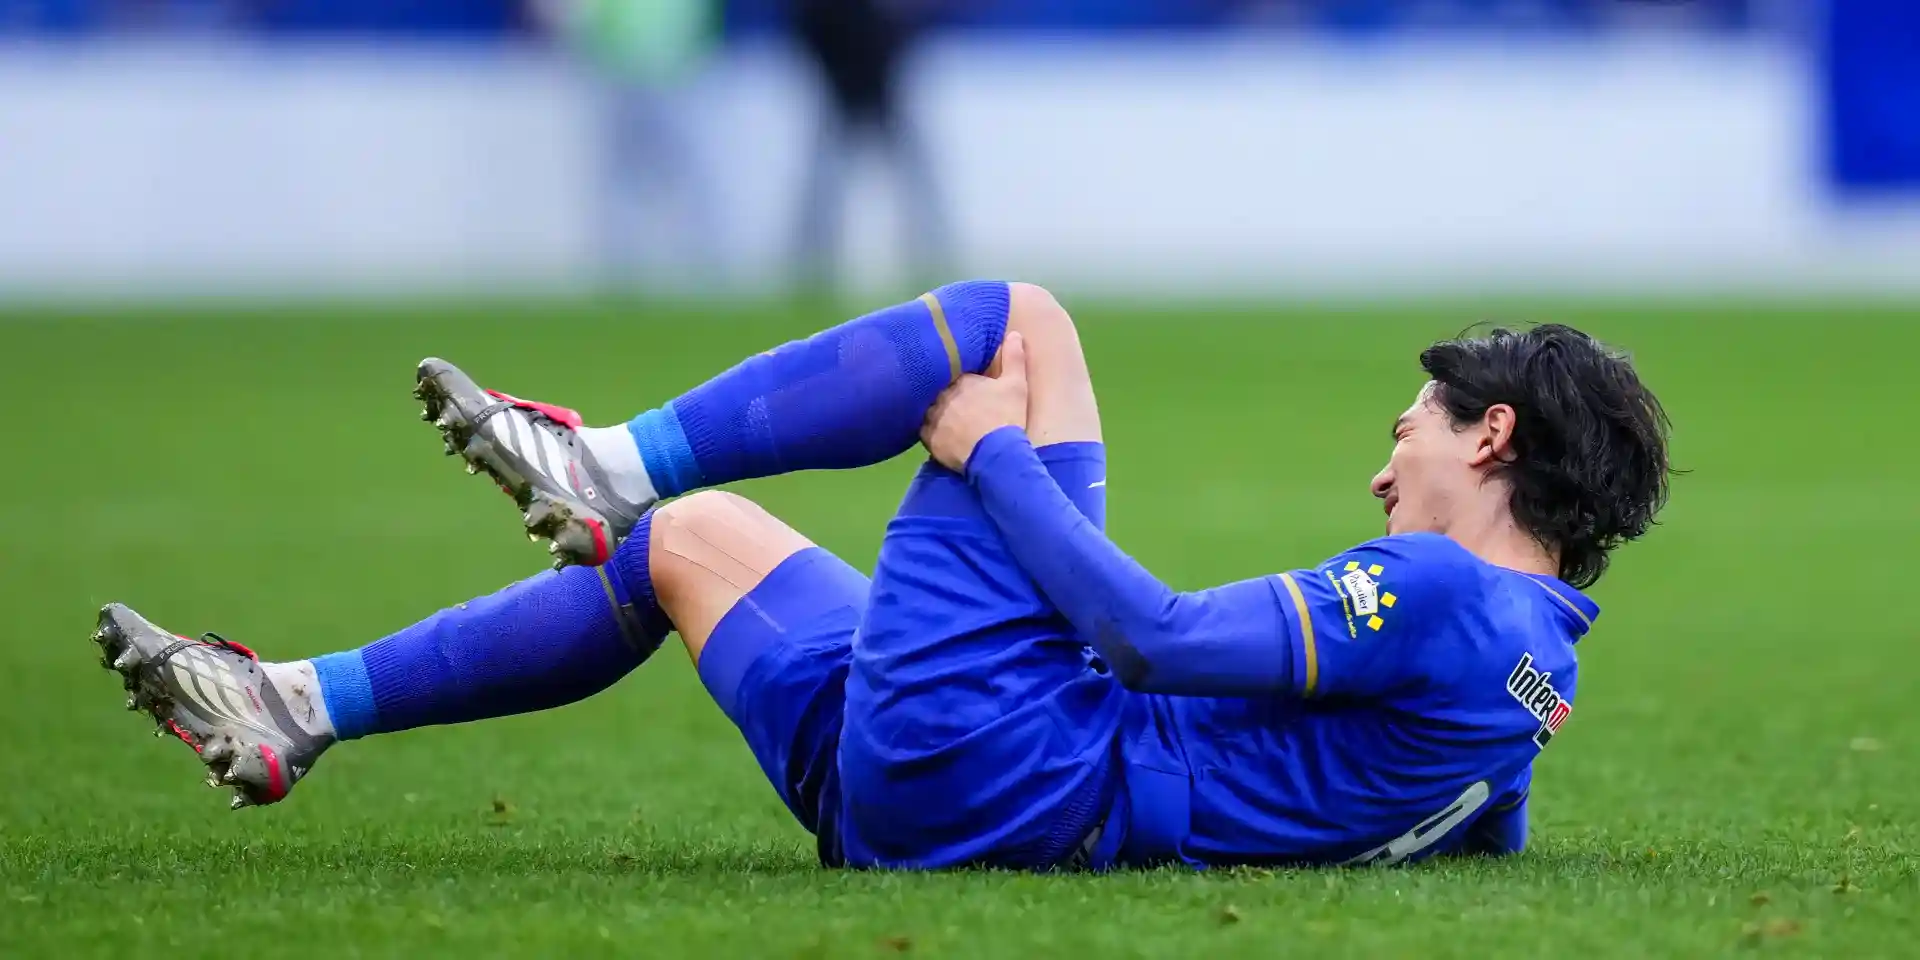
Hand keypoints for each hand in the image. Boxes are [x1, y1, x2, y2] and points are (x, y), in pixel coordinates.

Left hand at [920, 331, 1028, 472]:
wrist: (996, 453)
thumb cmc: (1007, 417)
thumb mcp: (1016, 385)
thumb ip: (1013, 358)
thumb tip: (1014, 333)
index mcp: (961, 379)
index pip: (954, 375)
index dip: (961, 383)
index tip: (968, 390)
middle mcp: (942, 394)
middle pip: (939, 391)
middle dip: (946, 396)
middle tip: (958, 408)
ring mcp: (933, 416)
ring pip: (929, 410)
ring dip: (936, 413)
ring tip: (947, 422)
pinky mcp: (928, 438)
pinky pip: (924, 431)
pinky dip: (931, 433)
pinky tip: (940, 436)